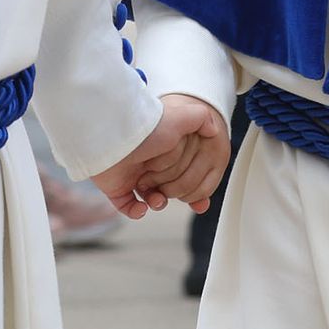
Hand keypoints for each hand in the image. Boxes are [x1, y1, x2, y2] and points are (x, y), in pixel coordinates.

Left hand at [92, 93, 229, 219]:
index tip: (199, 194)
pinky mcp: (117, 187)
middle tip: (168, 187)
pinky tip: (142, 208)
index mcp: (166, 149)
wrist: (114, 135)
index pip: (186, 172)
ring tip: (156, 200)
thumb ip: (201, 118)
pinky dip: (136, 211)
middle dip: (174, 191)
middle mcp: (150, 162)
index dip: (194, 183)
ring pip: (152, 199)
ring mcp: (133, 175)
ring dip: (158, 202)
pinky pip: (128, 207)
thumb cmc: (149, 126)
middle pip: (171, 187)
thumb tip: (214, 129)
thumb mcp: (183, 117)